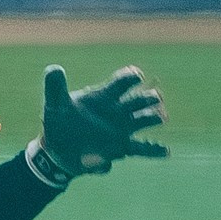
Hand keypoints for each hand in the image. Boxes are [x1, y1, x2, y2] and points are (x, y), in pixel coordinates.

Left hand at [27, 64, 167, 182]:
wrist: (58, 150)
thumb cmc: (58, 123)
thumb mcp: (54, 104)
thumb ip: (55, 87)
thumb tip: (54, 68)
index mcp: (103, 97)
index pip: (121, 82)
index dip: (131, 77)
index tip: (137, 76)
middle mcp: (117, 111)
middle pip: (139, 100)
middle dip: (148, 98)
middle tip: (155, 99)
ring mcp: (121, 129)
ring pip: (144, 120)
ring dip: (153, 117)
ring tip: (162, 117)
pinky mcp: (121, 148)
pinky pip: (141, 148)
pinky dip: (153, 150)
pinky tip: (166, 151)